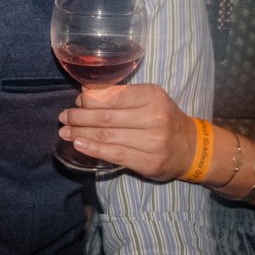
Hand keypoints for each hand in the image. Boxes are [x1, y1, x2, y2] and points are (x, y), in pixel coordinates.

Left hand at [58, 83, 197, 180]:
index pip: (113, 96)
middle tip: (64, 117)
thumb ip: (122, 95)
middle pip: (107, 117)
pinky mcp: (148, 162)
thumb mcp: (149, 99)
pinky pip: (114, 154)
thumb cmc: (164, 118)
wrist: (191, 148)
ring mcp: (152, 142)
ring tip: (65, 131)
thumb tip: (86, 92)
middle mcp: (154, 118)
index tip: (77, 101)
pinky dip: (93, 148)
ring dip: (81, 133)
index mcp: (153, 96)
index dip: (90, 99)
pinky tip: (79, 145)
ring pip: (107, 136)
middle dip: (80, 117)